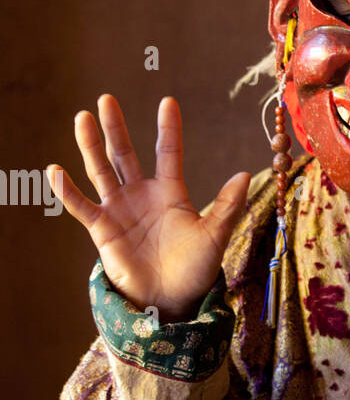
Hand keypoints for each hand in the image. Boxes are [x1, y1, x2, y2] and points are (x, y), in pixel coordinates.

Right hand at [48, 95, 250, 321]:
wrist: (170, 300)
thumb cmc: (195, 269)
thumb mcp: (214, 236)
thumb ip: (226, 206)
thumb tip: (244, 175)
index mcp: (170, 193)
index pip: (168, 152)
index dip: (168, 128)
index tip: (168, 102)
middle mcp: (141, 195)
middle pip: (125, 154)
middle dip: (115, 128)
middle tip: (106, 99)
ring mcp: (120, 210)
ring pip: (101, 170)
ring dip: (90, 146)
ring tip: (82, 118)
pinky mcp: (102, 229)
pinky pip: (81, 206)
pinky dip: (67, 190)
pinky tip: (55, 170)